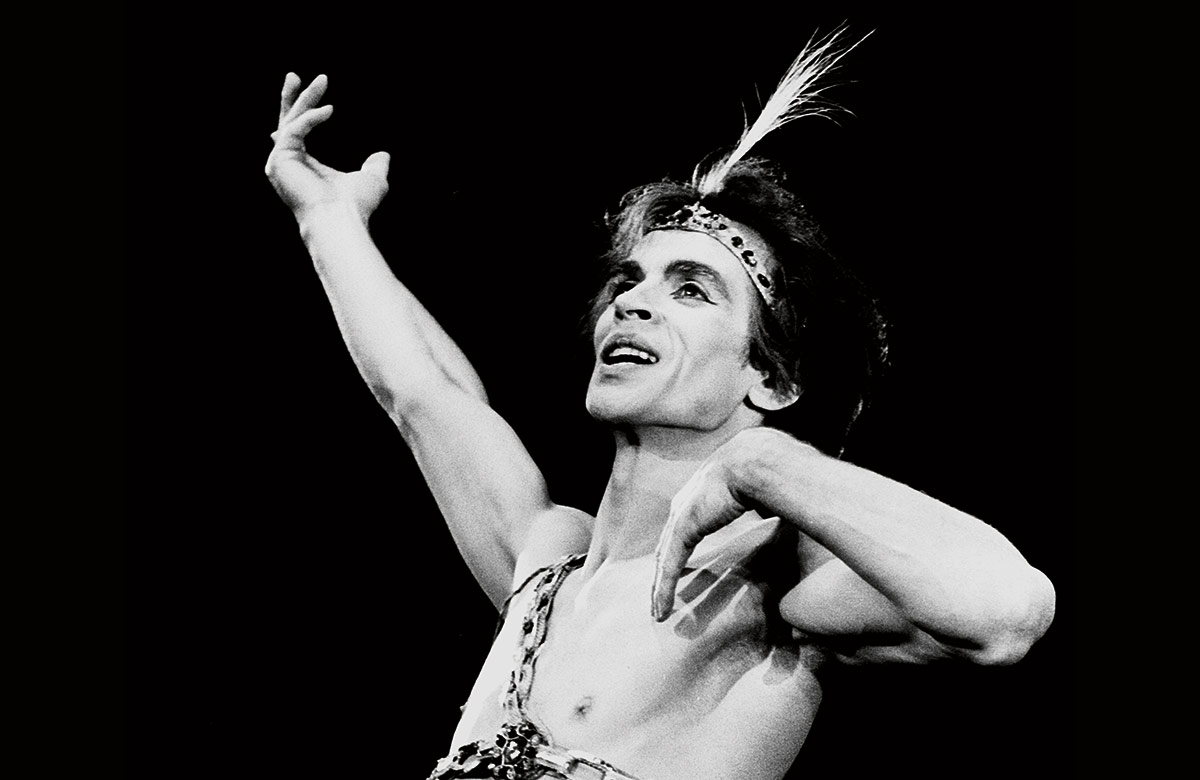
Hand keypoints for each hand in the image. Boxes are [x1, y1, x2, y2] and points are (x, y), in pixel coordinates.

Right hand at [264, 73, 389, 223]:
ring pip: (291, 121)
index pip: (297, 132)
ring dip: (306, 98)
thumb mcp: (371, 179)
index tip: (313, 93)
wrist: (342, 220)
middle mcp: (286, 164)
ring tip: (323, 79)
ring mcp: (279, 163)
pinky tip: (331, 110)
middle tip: (296, 74)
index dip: (302, 111)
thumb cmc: (355, 206)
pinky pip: (295, 130)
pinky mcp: (278, 160)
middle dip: (292, 97)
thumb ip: (375, 166)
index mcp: (303, 166)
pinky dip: (311, 118)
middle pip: (286, 122)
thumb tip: (384, 155)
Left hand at [651, 429, 780, 620]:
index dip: (686, 543)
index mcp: (709, 488)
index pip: (690, 522)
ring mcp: (684, 513)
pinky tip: (660, 609)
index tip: (686, 563)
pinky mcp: (683, 527)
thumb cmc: (776, 466)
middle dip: (665, 566)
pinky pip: (670, 564)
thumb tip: (798, 509)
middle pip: (671, 540)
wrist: (762, 458)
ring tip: (657, 609)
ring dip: (660, 584)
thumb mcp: (773, 486)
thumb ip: (777, 499)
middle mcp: (690, 499)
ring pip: (666, 556)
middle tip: (660, 592)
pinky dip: (663, 588)